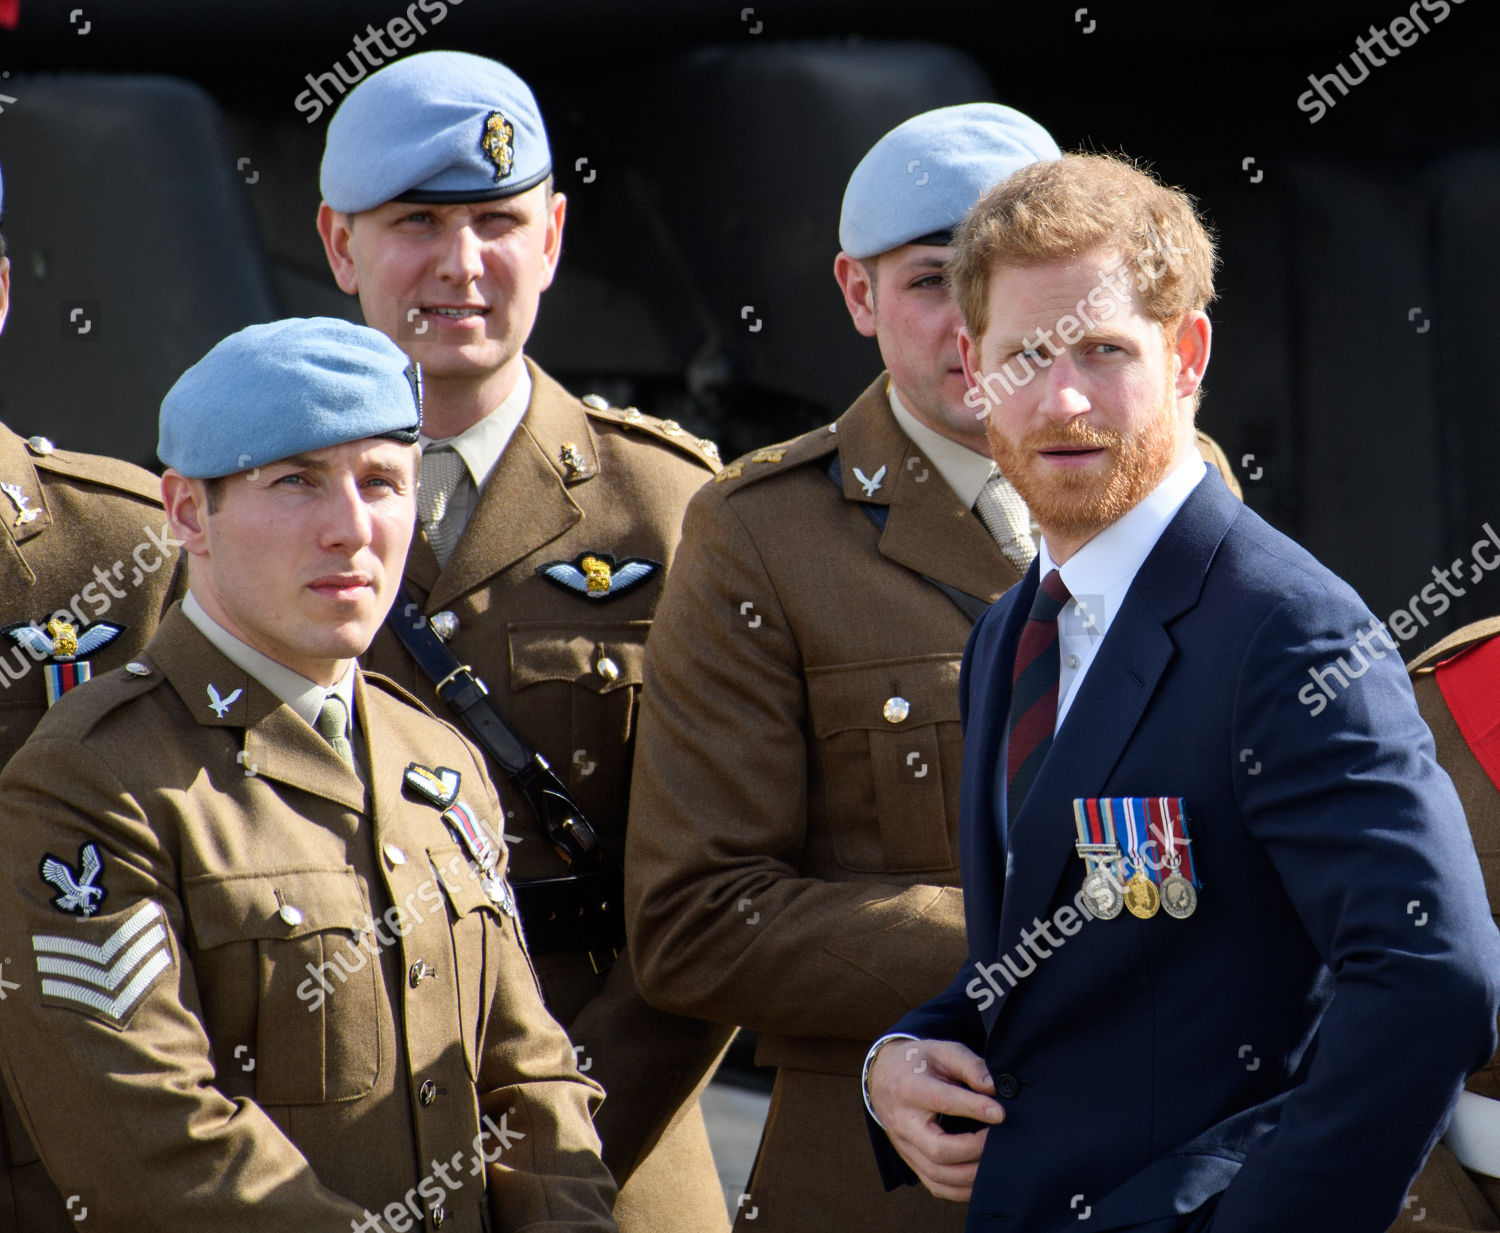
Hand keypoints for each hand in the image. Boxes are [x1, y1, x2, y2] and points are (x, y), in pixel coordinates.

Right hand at [868, 1037, 1002, 1201]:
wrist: (883, 1077)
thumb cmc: (918, 1063)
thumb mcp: (941, 1051)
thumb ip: (969, 1066)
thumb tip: (994, 1087)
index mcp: (910, 1088)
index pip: (943, 1102)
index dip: (974, 1108)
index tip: (1000, 1113)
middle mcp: (904, 1123)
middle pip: (938, 1149)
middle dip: (975, 1148)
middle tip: (998, 1138)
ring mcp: (905, 1146)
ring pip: (938, 1175)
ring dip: (972, 1174)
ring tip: (995, 1159)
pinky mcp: (911, 1161)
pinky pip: (936, 1186)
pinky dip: (962, 1190)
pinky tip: (981, 1178)